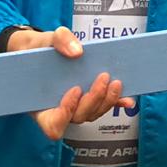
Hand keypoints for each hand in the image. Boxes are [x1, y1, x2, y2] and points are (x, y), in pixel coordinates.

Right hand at [6, 25, 132, 140]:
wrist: (42, 49)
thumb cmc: (39, 50)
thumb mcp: (43, 41)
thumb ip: (59, 41)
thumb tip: (78, 52)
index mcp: (41, 106)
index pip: (53, 125)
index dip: (65, 114)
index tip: (74, 90)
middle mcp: (59, 110)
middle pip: (79, 117)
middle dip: (94, 100)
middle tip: (103, 77)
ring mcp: (75, 106)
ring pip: (93, 113)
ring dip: (107, 101)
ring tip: (115, 82)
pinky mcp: (89, 99)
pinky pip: (103, 106)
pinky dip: (117, 102)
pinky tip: (128, 98)